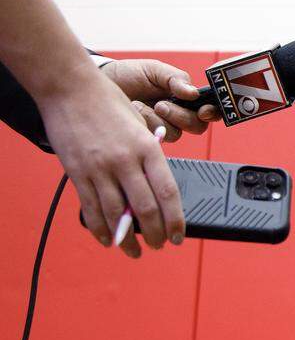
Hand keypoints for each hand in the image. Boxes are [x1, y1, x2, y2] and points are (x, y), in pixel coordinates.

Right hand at [36, 67, 183, 257]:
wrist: (71, 88)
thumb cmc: (109, 103)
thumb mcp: (141, 125)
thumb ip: (148, 155)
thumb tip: (154, 186)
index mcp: (148, 147)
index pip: (168, 192)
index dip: (175, 220)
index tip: (178, 236)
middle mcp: (126, 160)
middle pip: (145, 208)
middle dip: (155, 233)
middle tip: (159, 246)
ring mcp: (99, 168)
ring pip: (116, 214)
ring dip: (126, 238)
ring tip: (134, 251)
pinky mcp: (77, 172)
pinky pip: (90, 208)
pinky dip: (99, 228)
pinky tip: (106, 239)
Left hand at [100, 58, 218, 141]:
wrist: (102, 82)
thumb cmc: (129, 74)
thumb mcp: (154, 70)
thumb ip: (176, 79)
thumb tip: (194, 93)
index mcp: (185, 97)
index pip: (208, 108)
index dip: (212, 112)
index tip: (203, 110)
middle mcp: (177, 113)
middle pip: (197, 126)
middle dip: (181, 116)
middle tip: (161, 105)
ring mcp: (162, 126)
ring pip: (176, 133)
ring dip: (159, 120)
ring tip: (140, 106)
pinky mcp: (147, 136)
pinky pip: (156, 138)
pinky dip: (145, 124)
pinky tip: (134, 112)